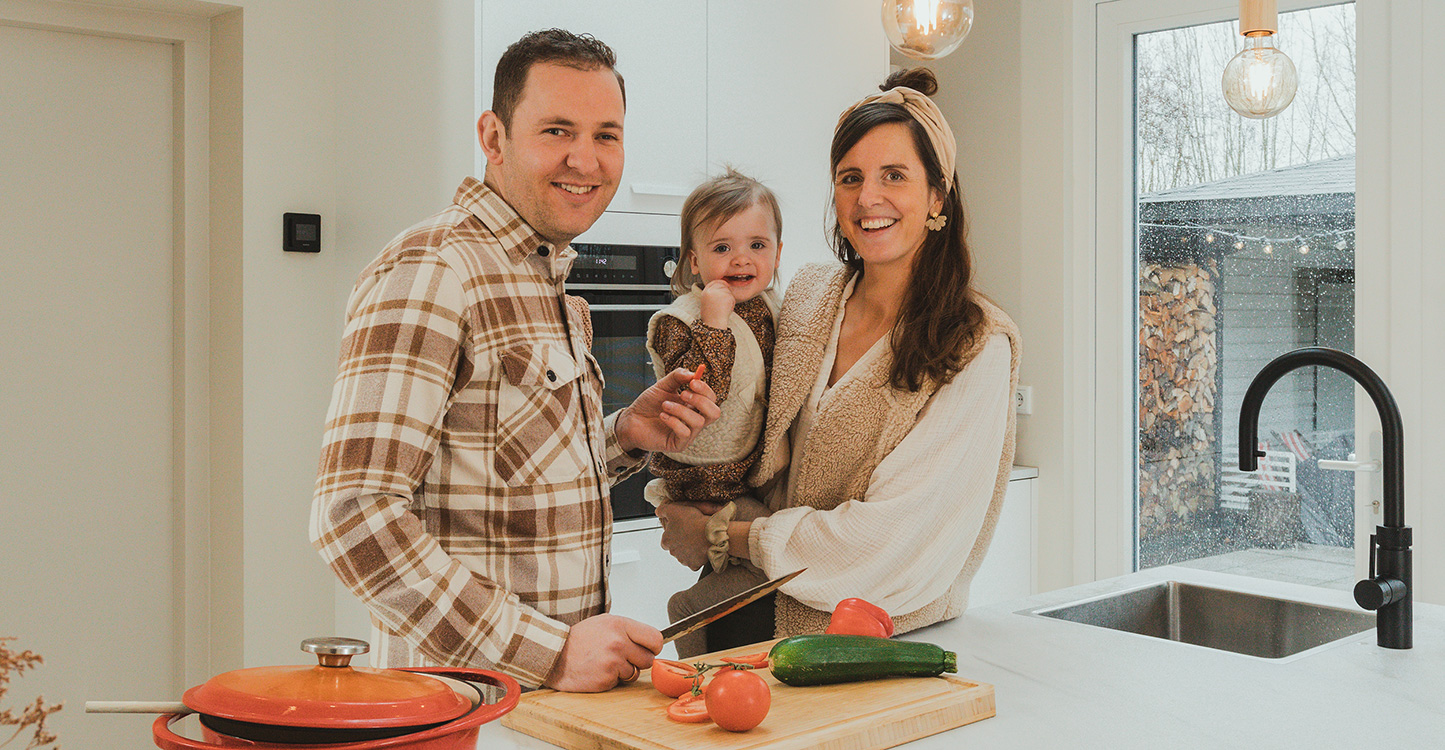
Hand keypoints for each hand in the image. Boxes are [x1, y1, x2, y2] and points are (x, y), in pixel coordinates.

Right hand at [544, 614, 662, 691]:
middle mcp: (619, 642)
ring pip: (635, 672)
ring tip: (606, 662)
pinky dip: (612, 679)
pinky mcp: (607, 678)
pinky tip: (598, 670)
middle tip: (622, 657)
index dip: (653, 647)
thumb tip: (651, 641)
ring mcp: (613, 661)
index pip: (656, 638)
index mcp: (620, 625)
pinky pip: (621, 682)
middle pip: (649, 659)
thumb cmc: (580, 638)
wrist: (556, 654)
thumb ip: (629, 630)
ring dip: (624, 671)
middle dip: (638, 661)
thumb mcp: (605, 622)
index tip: (648, 649)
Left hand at [615, 369, 721, 453]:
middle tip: (683, 393)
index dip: (705, 390)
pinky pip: (685, 433)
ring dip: (680, 410)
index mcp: (694, 406)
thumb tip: (694, 373)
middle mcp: (694, 420)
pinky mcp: (678, 444)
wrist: (631, 419)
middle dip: (701, 401)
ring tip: (664, 405)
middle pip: (714, 413)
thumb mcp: (663, 386)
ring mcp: (688, 434)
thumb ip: (677, 377)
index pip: (711, 399)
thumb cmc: (649, 404)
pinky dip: (674, 421)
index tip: (692, 382)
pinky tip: (662, 416)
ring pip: (698, 422)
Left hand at [655, 502, 714, 569]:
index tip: (679, 530)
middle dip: (681, 543)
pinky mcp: (694, 564)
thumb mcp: (674, 510)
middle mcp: (673, 551)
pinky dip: (697, 557)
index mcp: (666, 540)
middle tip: (690, 534)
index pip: (665, 539)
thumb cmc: (693, 522)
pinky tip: (701, 549)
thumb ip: (663, 510)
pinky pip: (694, 562)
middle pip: (674, 548)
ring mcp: (683, 559)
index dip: (672, 534)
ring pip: (684, 555)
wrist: (710, 533)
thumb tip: (658, 512)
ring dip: (689, 550)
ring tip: (697, 540)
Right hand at [699, 279, 735, 328]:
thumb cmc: (711, 316)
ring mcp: (719, 292)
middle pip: (722, 284)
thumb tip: (723, 286)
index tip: (724, 284)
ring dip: (729, 298)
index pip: (713, 282)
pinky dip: (732, 303)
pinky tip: (726, 309)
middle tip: (726, 300)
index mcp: (705, 292)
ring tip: (723, 308)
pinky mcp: (726, 296)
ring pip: (728, 291)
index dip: (719, 283)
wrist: (713, 324)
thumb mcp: (708, 302)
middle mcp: (711, 291)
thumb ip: (713, 294)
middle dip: (726, 289)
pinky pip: (732, 297)